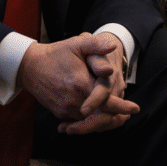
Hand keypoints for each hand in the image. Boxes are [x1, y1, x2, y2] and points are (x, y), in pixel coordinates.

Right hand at [17, 33, 138, 134]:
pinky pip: (78, 121)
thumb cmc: (56, 53)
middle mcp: (74, 101)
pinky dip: (90, 122)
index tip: (136, 108)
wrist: (30, 67)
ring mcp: (65, 109)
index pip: (107, 102)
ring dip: (104, 121)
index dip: (123, 106)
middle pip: (100, 117)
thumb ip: (96, 44)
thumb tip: (114, 46)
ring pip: (89, 122)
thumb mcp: (77, 43)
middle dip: (116, 118)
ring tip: (118, 118)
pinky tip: (99, 117)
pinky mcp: (59, 112)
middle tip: (128, 115)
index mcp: (81, 85)